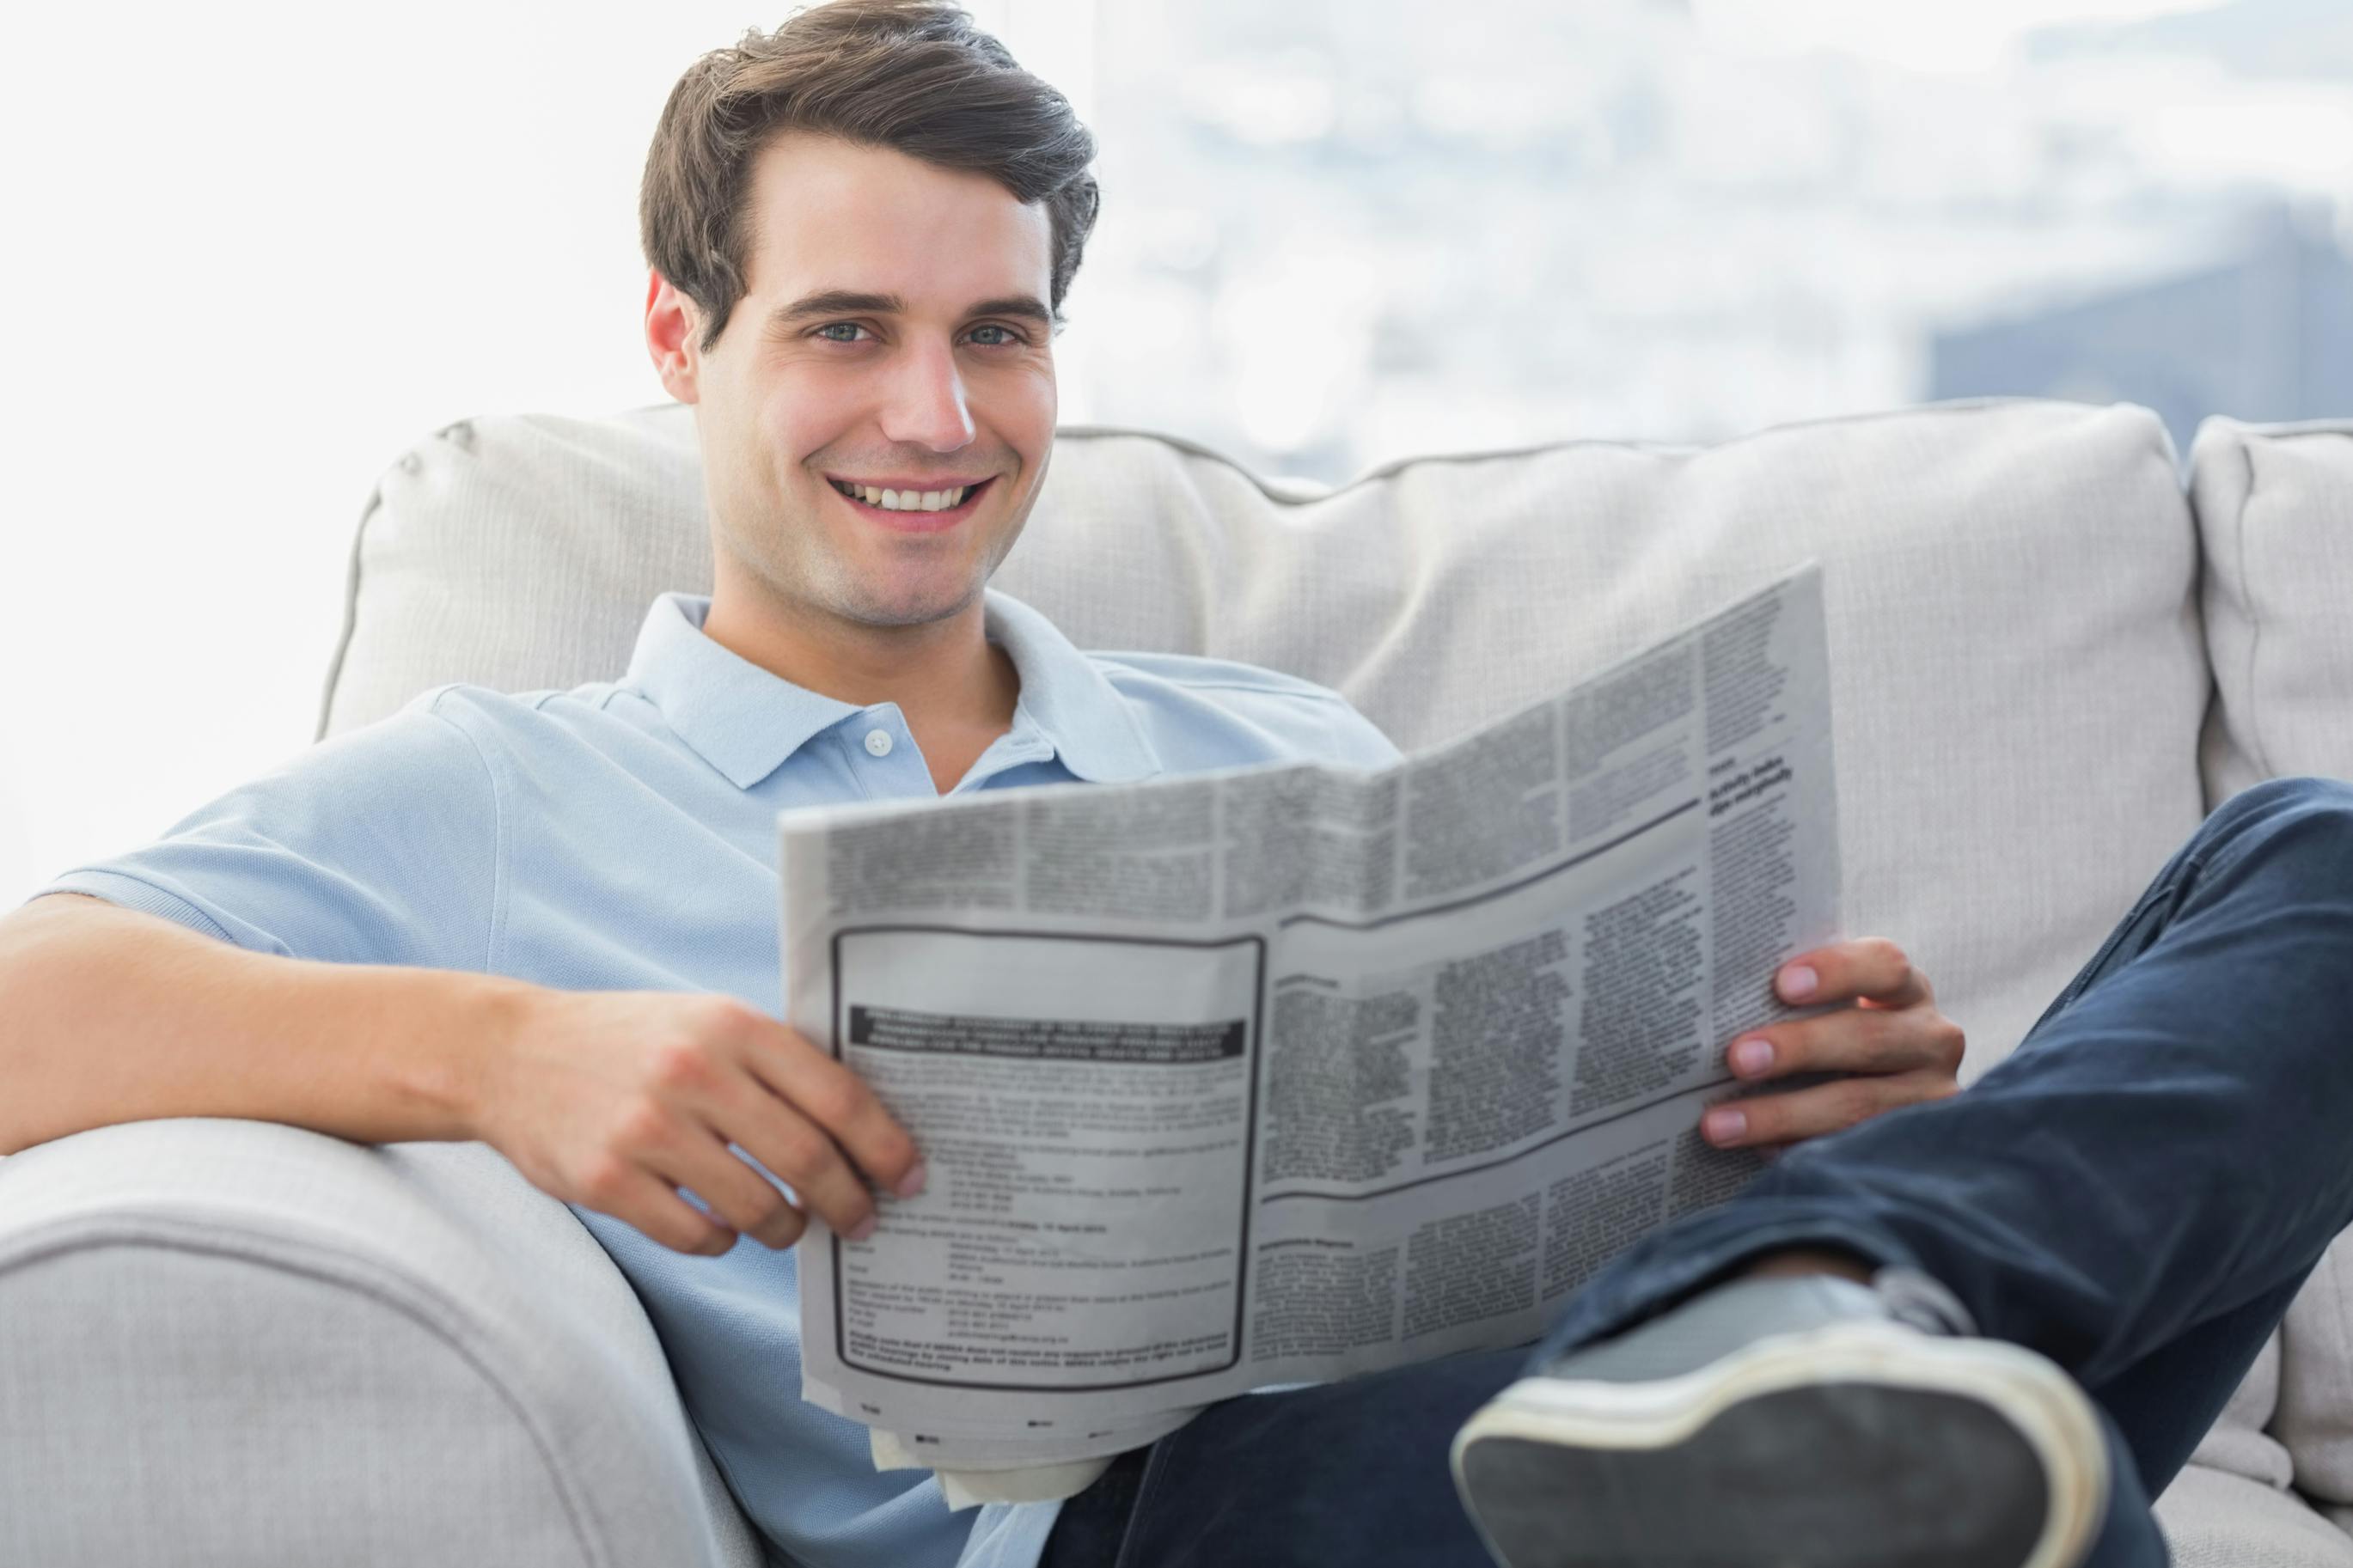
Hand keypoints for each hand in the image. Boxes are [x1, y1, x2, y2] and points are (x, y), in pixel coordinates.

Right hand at [469, 988, 924, 1256]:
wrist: (510, 1053)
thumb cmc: (630, 1040)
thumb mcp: (705, 1021)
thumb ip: (775, 1063)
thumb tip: (864, 1129)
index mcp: (732, 1026)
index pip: (838, 1097)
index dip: (886, 1147)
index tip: (910, 1177)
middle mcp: (693, 1072)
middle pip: (807, 1159)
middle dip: (849, 1202)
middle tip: (864, 1222)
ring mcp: (646, 1129)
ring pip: (756, 1208)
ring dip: (786, 1228)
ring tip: (790, 1225)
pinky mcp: (605, 1180)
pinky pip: (696, 1236)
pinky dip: (723, 1242)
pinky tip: (722, 1227)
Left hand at [1702, 938, 1963, 1150]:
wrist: (1883, 1093)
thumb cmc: (1833, 1035)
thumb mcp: (1829, 1010)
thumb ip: (1794, 999)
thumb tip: (1714, 1004)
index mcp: (1905, 989)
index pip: (1884, 966)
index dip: (1837, 972)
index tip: (1782, 984)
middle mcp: (1931, 1039)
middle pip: (1868, 1037)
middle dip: (1799, 1048)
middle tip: (1738, 1058)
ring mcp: (1931, 1097)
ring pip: (1858, 1105)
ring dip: (1782, 1115)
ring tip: (1720, 1125)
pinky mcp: (1916, 1148)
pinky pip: (1854, 1150)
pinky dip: (1800, 1150)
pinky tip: (1756, 1151)